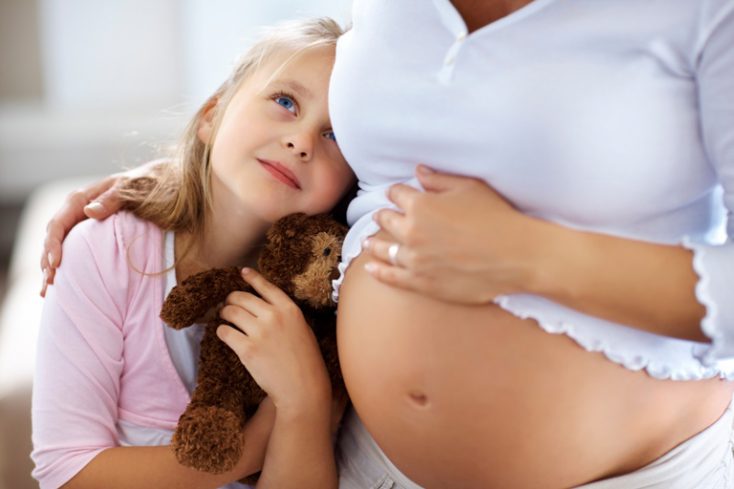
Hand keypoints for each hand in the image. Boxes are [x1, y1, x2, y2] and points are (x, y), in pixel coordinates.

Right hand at [39, 160, 166, 296]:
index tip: (56, 265)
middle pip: (53, 238)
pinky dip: (64, 267)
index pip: (58, 223)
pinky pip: (72, 250)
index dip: (53, 245)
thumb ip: (113, 199)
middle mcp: (78, 211)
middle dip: (47, 262)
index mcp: (82, 198)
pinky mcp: (90, 233)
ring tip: (48, 291)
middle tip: (50, 285)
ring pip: (59, 246)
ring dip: (50, 268)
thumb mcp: (132, 189)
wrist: (160, 183)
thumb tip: (90, 211)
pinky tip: (60, 285)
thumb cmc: (146, 185)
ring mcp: (83, 222)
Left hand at [217, 268, 331, 414]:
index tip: (242, 272)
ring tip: (225, 319)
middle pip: (241, 297)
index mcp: (290, 309)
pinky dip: (222, 332)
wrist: (303, 388)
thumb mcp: (302, 329)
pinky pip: (225, 332)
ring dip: (224, 314)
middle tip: (228, 306)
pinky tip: (226, 335)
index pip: (265, 286)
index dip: (251, 277)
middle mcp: (274, 316)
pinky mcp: (246, 349)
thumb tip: (263, 306)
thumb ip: (285, 315)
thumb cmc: (305, 361)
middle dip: (231, 300)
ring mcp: (259, 332)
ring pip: (230, 312)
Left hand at [363, 165, 549, 303]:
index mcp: (421, 205)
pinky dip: (378, 272)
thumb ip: (439, 180)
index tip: (396, 194)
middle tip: (380, 216)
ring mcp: (415, 259)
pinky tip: (371, 268)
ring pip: (384, 249)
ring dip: (373, 244)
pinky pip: (392, 277)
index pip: (397, 194)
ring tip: (366, 243)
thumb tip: (418, 171)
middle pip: (387, 220)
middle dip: (383, 216)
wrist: (515, 256)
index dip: (397, 192)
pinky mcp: (422, 282)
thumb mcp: (469, 188)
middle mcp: (411, 232)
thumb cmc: (496, 217)